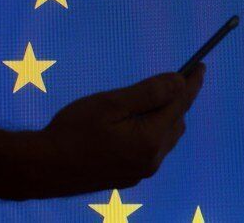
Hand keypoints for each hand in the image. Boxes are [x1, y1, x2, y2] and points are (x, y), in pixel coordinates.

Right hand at [30, 64, 204, 197]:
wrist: (43, 168)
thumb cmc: (73, 130)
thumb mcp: (111, 103)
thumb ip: (149, 92)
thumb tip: (180, 81)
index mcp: (150, 138)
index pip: (181, 104)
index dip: (192, 83)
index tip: (200, 67)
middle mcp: (152, 158)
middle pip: (177, 121)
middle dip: (176, 100)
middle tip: (168, 80)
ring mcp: (142, 171)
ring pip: (166, 137)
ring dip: (164, 118)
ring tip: (148, 102)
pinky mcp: (130, 177)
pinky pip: (153, 150)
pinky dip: (152, 133)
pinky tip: (134, 125)